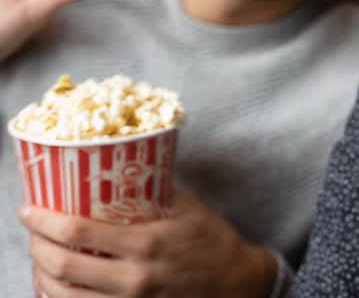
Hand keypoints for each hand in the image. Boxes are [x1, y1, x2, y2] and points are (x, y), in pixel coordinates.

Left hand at [21, 191, 277, 297]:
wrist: (238, 284)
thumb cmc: (214, 243)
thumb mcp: (189, 209)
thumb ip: (155, 192)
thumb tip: (123, 166)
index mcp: (148, 245)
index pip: (78, 234)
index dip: (44, 221)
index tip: (28, 209)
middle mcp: (134, 279)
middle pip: (62, 267)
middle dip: (35, 247)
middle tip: (31, 231)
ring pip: (63, 296)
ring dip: (41, 275)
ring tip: (39, 256)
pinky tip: (54, 286)